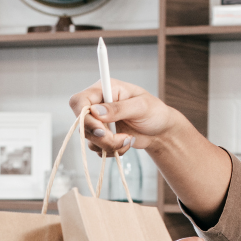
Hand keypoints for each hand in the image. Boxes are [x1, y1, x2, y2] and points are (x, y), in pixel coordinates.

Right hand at [69, 79, 192, 157]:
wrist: (160, 130)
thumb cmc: (154, 112)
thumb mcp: (141, 106)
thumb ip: (118, 108)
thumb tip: (96, 112)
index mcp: (104, 90)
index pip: (79, 101)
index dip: (83, 116)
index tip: (101, 129)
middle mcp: (97, 105)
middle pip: (82, 124)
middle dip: (101, 136)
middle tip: (120, 138)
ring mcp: (98, 122)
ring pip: (90, 139)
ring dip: (109, 145)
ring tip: (128, 140)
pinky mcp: (102, 136)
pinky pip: (97, 148)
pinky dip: (111, 150)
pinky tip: (126, 144)